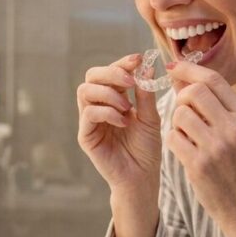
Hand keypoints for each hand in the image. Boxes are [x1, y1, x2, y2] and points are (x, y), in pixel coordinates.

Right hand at [76, 53, 162, 196]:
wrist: (142, 177)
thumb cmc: (146, 149)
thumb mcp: (150, 118)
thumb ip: (146, 94)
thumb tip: (147, 67)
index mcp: (114, 98)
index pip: (110, 72)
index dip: (122, 63)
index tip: (138, 59)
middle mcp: (98, 106)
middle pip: (92, 76)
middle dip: (111, 73)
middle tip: (131, 82)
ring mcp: (90, 120)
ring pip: (85, 91)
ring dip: (109, 93)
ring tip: (127, 107)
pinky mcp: (86, 135)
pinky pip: (88, 113)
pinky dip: (107, 112)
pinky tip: (123, 122)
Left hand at [165, 61, 235, 236]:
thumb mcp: (235, 131)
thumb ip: (213, 105)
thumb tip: (181, 78)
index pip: (213, 79)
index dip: (189, 70)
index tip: (173, 67)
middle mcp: (233, 128)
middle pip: (194, 92)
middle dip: (181, 97)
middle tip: (182, 111)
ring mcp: (216, 146)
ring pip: (180, 113)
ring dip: (176, 121)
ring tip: (186, 134)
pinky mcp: (199, 164)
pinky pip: (173, 137)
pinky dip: (173, 140)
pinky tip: (183, 149)